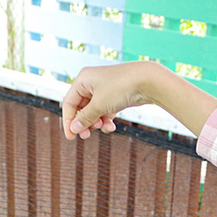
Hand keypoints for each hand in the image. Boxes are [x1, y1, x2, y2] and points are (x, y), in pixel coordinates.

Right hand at [60, 61, 216, 140]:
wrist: (148, 80)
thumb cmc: (121, 87)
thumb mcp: (100, 105)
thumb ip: (85, 118)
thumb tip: (74, 129)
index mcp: (83, 79)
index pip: (69, 103)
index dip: (68, 121)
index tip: (71, 137)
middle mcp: (91, 84)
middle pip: (80, 109)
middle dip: (83, 123)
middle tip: (86, 136)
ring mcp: (104, 91)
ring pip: (93, 112)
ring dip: (95, 123)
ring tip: (102, 127)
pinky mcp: (114, 98)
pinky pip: (104, 112)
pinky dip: (105, 121)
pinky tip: (111, 127)